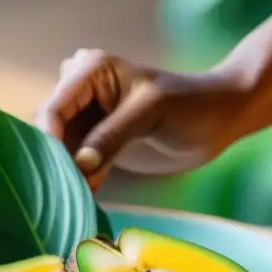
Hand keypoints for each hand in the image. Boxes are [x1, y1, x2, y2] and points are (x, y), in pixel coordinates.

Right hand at [35, 49, 246, 190]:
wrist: (221, 119)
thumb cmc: (192, 103)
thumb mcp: (150, 112)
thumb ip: (111, 136)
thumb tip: (79, 165)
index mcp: (89, 70)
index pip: (54, 108)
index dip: (50, 139)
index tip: (59, 173)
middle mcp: (81, 92)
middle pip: (52, 130)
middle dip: (57, 160)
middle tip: (64, 192)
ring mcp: (88, 119)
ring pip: (62, 151)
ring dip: (67, 175)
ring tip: (74, 200)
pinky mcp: (98, 144)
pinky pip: (79, 165)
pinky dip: (82, 182)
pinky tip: (88, 199)